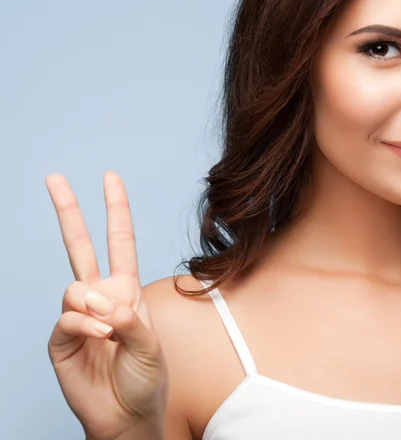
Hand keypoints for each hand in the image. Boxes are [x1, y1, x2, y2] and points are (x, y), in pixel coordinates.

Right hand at [46, 171, 167, 439]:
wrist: (127, 415)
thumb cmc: (145, 377)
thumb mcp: (151, 343)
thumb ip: (130, 318)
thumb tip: (102, 300)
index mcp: (126, 288)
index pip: (120, 241)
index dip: (116, 209)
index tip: (110, 178)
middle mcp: (100, 296)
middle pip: (80, 245)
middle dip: (69, 211)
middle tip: (54, 178)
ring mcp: (78, 315)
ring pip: (75, 285)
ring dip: (96, 304)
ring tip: (110, 330)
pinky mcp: (60, 338)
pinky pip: (67, 317)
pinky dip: (85, 324)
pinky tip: (99, 338)